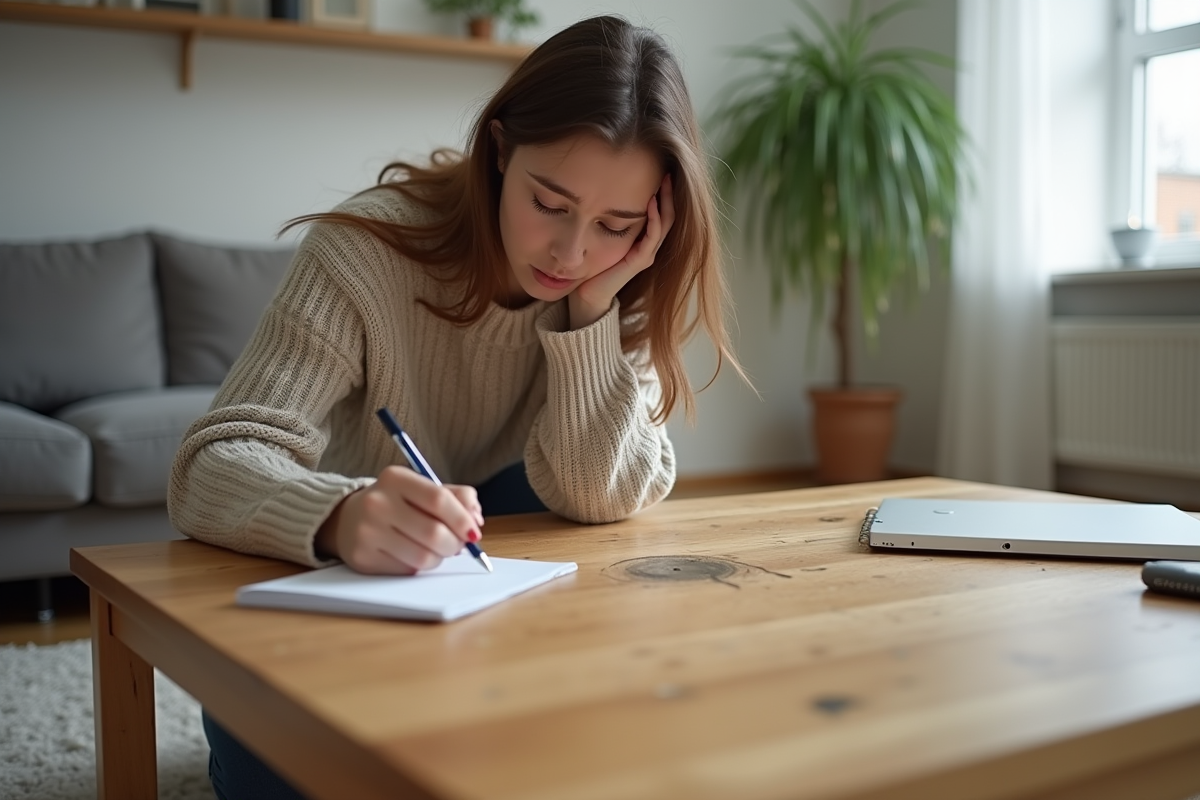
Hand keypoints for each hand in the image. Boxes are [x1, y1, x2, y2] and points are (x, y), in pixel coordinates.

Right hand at [314, 467, 484, 574]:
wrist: (346, 518)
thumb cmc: (395, 502)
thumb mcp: (421, 488)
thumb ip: (455, 497)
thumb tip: (475, 518)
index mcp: (395, 478)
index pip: (438, 499)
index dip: (462, 519)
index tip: (473, 531)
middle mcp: (377, 502)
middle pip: (434, 532)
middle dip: (455, 544)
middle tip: (459, 545)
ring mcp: (367, 531)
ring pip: (423, 557)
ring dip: (439, 557)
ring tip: (437, 550)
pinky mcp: (362, 558)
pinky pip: (407, 570)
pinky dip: (420, 566)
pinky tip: (415, 555)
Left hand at [568, 173, 675, 328]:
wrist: (588, 295)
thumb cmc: (593, 266)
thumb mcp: (602, 236)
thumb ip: (608, 218)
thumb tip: (602, 190)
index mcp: (643, 240)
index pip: (661, 211)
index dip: (664, 192)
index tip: (660, 169)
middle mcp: (649, 246)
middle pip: (668, 214)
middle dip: (669, 192)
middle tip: (668, 170)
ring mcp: (646, 254)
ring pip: (665, 224)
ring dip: (665, 202)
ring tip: (664, 181)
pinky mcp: (640, 262)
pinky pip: (652, 237)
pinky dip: (654, 219)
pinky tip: (651, 203)